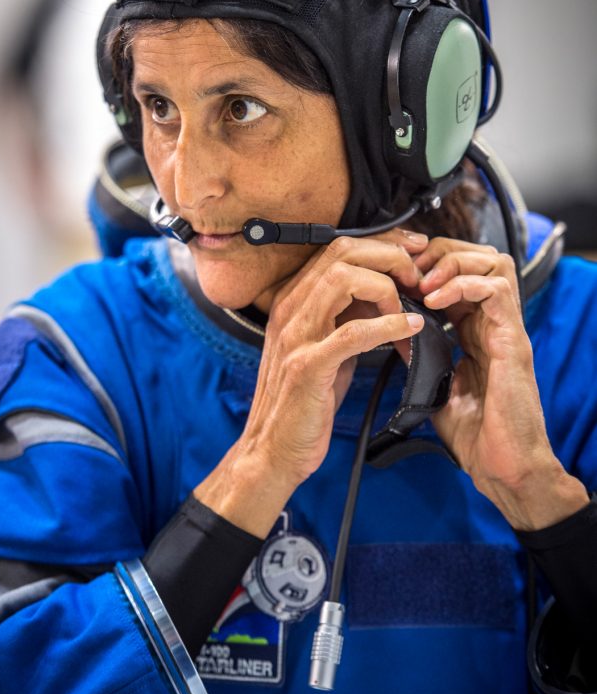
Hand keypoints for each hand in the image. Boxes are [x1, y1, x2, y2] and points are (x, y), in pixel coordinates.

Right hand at [195, 229, 428, 535]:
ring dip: (387, 286)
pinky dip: (388, 325)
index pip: (337, 248)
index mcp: (294, 302)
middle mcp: (290, 310)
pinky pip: (352, 332)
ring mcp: (296, 336)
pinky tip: (410, 328)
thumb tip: (385, 293)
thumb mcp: (326, 348)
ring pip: (343, 280)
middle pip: (341, 253)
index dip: (381, 242)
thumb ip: (346, 317)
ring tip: (413, 304)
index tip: (414, 250)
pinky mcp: (307, 366)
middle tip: (419, 274)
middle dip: (388, 255)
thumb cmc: (304, 402)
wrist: (274, 450)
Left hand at [417, 238, 588, 528]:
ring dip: (452, 263)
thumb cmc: (475, 436)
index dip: (428, 266)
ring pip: (493, 262)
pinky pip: (496, 291)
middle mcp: (494, 324)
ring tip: (422, 283)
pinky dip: (462, 285)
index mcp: (476, 331)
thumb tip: (396, 338)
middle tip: (409, 270)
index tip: (398, 276)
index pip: (458, 274)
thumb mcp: (437, 388)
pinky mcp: (513, 341)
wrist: (502, 468)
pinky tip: (433, 300)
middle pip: (479, 256)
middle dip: (441, 253)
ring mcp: (506, 329)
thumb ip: (422, 359)